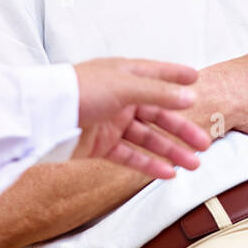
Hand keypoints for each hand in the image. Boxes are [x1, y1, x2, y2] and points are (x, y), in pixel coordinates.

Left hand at [73, 58, 210, 179]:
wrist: (43, 116)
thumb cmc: (80, 91)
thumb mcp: (124, 86)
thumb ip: (158, 93)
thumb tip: (190, 97)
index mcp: (124, 75)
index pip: (157, 74)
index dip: (176, 76)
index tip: (196, 80)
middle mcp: (120, 97)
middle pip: (158, 113)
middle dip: (182, 129)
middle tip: (204, 144)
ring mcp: (110, 122)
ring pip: (148, 138)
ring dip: (170, 150)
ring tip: (193, 164)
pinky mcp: (100, 145)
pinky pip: (130, 155)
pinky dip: (149, 164)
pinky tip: (167, 173)